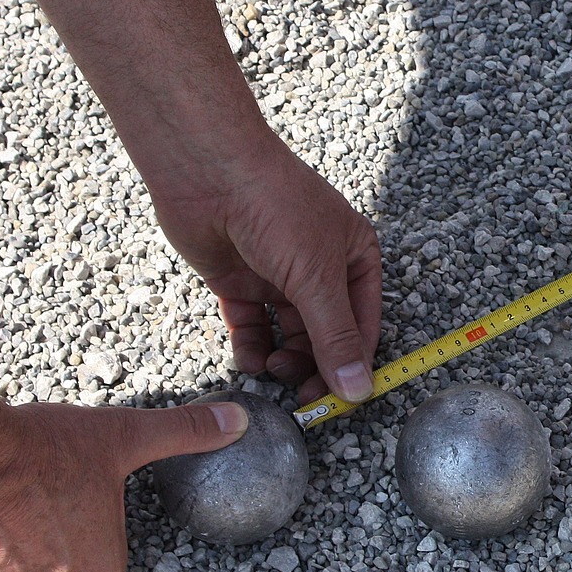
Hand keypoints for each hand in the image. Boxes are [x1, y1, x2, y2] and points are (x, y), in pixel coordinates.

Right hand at [0, 398, 248, 571]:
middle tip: (36, 506)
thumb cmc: (44, 451)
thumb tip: (236, 420)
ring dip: (6, 566)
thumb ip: (185, 431)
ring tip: (2, 521)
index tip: (72, 498)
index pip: (101, 558)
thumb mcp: (125, 435)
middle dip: (47, 551)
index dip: (86, 524)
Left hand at [150, 128, 382, 404]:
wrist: (207, 171)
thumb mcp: (316, 277)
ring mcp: (278, 276)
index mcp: (354, 258)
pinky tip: (248, 357)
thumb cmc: (275, 206)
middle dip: (315, 366)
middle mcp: (320, 269)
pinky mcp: (239, 282)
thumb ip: (335, 337)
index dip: (355, 363)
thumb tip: (358, 390)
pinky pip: (252, 326)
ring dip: (283, 358)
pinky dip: (251, 346)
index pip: (364, 324)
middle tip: (302, 398)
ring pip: (289, 335)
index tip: (342, 400)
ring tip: (271, 368)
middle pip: (326, 335)